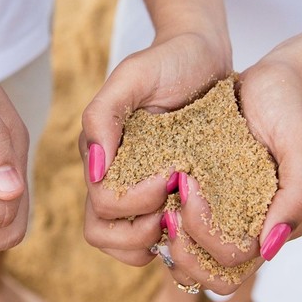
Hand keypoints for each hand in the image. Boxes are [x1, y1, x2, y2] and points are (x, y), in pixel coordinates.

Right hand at [80, 31, 230, 268]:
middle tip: (175, 210)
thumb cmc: (169, 60)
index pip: (102, 206)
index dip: (133, 202)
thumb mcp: (134, 75)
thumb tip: (94, 169)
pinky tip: (202, 221)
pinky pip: (164, 238)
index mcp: (102, 157)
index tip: (169, 175)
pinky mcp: (172, 197)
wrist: (206, 55)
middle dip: (139, 233)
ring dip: (156, 243)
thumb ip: (103, 114)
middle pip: (105, 235)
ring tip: (187, 220)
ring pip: (129, 246)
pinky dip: (180, 240)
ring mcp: (143, 192)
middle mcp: (117, 179)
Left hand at [155, 53, 301, 291]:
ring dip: (167, 241)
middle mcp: (248, 228)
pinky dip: (160, 218)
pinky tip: (151, 191)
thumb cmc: (296, 109)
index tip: (189, 189)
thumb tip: (271, 247)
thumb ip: (297, 197)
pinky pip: (178, 225)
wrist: (281, 78)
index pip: (232, 263)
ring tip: (157, 203)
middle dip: (182, 252)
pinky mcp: (205, 196)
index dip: (205, 239)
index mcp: (274, 226)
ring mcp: (224, 214)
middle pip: (208, 274)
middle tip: (168, 211)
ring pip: (189, 258)